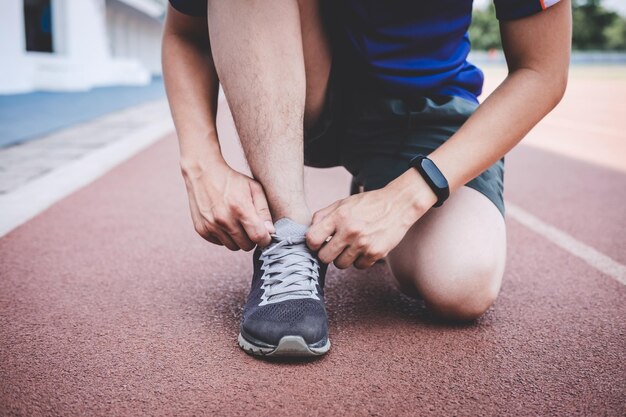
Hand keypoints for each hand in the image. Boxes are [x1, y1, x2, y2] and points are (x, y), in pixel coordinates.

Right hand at [181, 159, 273, 249]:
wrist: (203, 172)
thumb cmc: (232, 180)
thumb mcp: (254, 189)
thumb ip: (264, 211)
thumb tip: (270, 232)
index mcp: (240, 208)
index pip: (258, 237)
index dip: (265, 238)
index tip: (265, 234)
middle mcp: (224, 219)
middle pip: (246, 246)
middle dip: (251, 238)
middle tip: (249, 225)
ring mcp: (211, 226)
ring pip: (233, 247)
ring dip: (237, 238)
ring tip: (235, 222)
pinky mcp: (201, 230)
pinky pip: (220, 243)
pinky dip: (224, 236)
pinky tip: (223, 221)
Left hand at [306, 170, 437, 268]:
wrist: (398, 204)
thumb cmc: (367, 204)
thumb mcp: (343, 203)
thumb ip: (323, 216)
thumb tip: (308, 232)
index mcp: (339, 216)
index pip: (312, 240)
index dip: (313, 243)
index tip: (319, 241)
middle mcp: (350, 231)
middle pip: (324, 257)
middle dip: (327, 253)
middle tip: (334, 246)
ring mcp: (363, 244)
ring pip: (340, 265)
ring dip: (343, 257)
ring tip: (351, 245)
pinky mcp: (376, 253)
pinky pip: (358, 266)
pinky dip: (359, 260)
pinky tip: (364, 247)